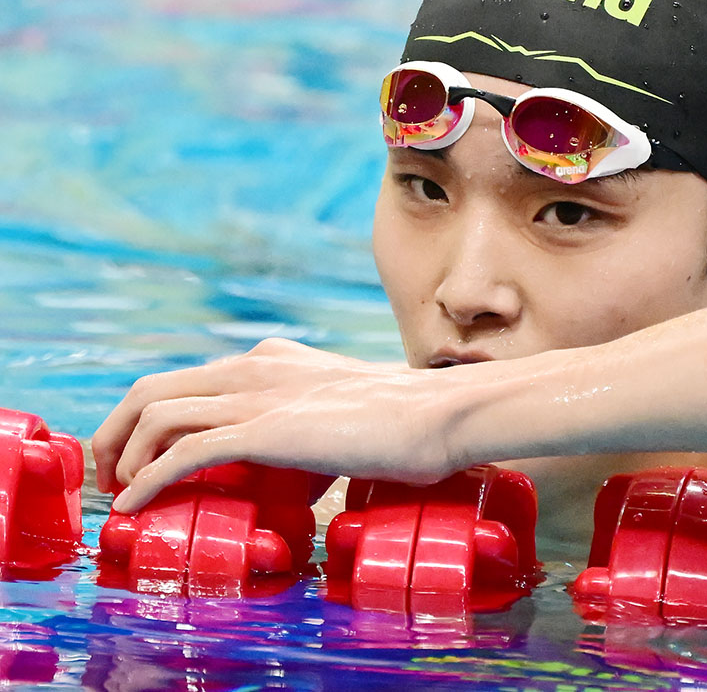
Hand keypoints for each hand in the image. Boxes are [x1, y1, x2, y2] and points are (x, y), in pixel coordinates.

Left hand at [92, 338, 469, 512]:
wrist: (438, 415)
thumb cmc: (406, 421)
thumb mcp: (343, 412)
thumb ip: (310, 427)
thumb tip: (304, 466)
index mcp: (271, 360)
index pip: (186, 379)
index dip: (146, 418)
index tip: (137, 456)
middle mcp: (255, 367)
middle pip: (152, 387)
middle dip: (114, 431)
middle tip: (109, 475)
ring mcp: (258, 396)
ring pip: (156, 412)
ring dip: (122, 456)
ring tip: (120, 493)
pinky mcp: (266, 430)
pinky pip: (183, 452)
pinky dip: (149, 480)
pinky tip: (137, 504)